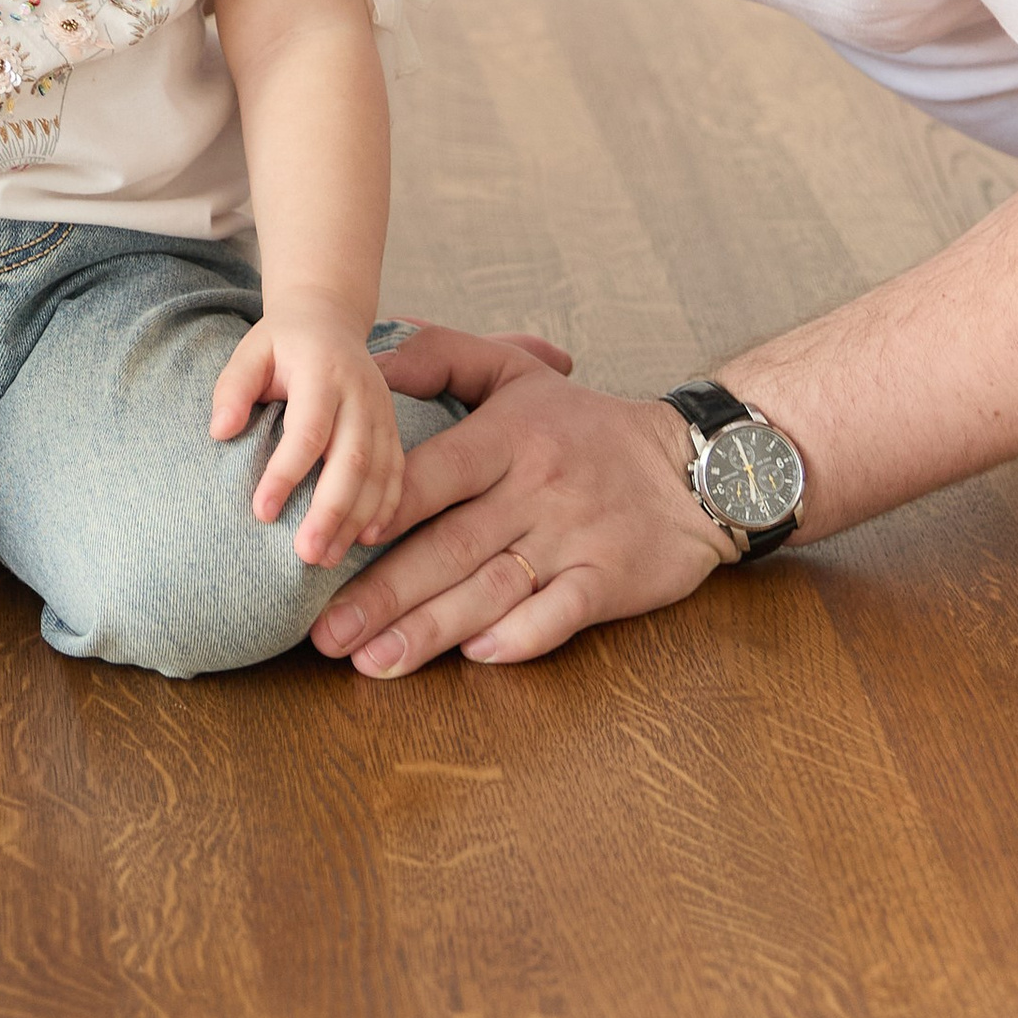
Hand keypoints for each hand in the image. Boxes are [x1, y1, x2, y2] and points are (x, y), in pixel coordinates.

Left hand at [210, 297, 405, 560]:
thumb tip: (219, 431)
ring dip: (355, 519)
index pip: (307, 431)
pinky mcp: (393, 428)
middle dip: (330, 511)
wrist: (328, 319)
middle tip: (305, 554)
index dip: (286, 473)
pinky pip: (398, 473)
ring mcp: (383, 412)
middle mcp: (361, 393)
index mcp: (323, 371)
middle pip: (352, 460)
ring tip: (327, 558)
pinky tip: (366, 539)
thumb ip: (233, 387)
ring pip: (378, 474)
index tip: (261, 512)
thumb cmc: (281, 344)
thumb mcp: (250, 351)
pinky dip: (386, 508)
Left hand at [308, 328, 729, 673]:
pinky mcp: (609, 579)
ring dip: (430, 631)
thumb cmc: (582, 421)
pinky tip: (475, 656)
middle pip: (448, 546)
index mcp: (507, 438)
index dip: (381, 507)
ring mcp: (573, 537)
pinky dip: (519, 637)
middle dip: (382, 594)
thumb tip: (367, 362)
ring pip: (491, 589)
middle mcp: (535, 488)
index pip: (433, 474)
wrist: (691, 466)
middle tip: (326, 634)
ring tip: (372, 662)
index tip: (327, 543)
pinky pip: (559, 613)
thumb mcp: (513, 370)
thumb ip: (437, 356)